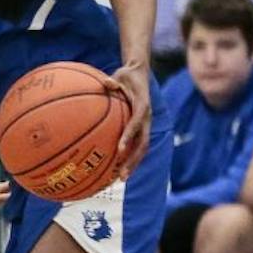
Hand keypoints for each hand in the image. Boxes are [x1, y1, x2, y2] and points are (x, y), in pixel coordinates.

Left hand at [106, 62, 151, 180]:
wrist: (140, 74)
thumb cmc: (127, 75)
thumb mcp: (121, 74)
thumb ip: (114, 81)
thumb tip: (105, 83)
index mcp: (143, 106)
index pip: (137, 123)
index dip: (129, 136)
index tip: (119, 148)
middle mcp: (147, 118)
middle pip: (143, 143)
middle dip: (133, 160)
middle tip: (122, 174)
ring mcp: (145, 125)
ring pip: (142, 149)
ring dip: (133, 164)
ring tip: (121, 178)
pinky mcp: (142, 128)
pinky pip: (137, 146)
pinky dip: (129, 157)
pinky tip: (116, 168)